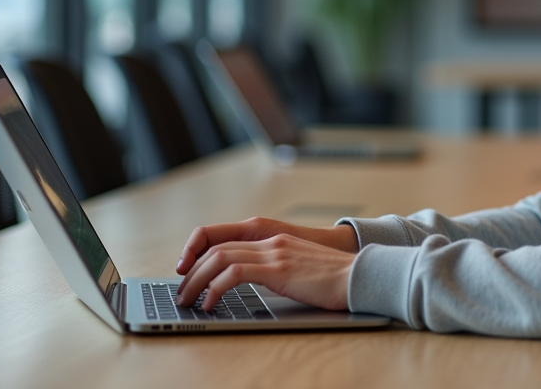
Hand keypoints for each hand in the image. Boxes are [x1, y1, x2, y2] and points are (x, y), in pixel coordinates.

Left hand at [175, 233, 355, 310]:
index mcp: (273, 238)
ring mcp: (274, 252)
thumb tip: (251, 282)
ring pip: (219, 258)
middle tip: (181, 292)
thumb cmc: (332, 279)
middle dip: (191, 271)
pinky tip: (211, 303)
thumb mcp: (297, 267)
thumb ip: (275, 267)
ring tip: (189, 300)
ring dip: (197, 280)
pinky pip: (234, 274)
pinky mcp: (278, 269)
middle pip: (216, 247)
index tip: (188, 272)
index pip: (224, 237)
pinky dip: (215, 288)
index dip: (200, 252)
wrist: (358, 276)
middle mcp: (270, 240)